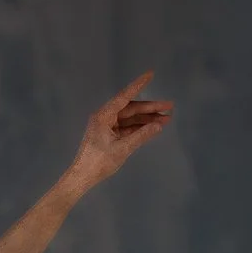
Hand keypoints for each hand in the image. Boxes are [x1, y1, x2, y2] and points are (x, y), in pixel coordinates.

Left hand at [64, 73, 173, 190]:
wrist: (82, 178)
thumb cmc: (98, 163)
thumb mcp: (122, 149)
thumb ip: (141, 135)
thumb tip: (159, 125)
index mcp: (103, 116)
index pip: (124, 97)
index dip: (138, 85)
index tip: (150, 74)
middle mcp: (105, 118)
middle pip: (131, 109)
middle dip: (150, 108)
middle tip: (170, 105)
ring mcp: (107, 127)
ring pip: (130, 119)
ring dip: (147, 119)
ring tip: (166, 119)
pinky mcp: (109, 136)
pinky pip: (127, 128)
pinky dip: (139, 128)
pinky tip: (153, 127)